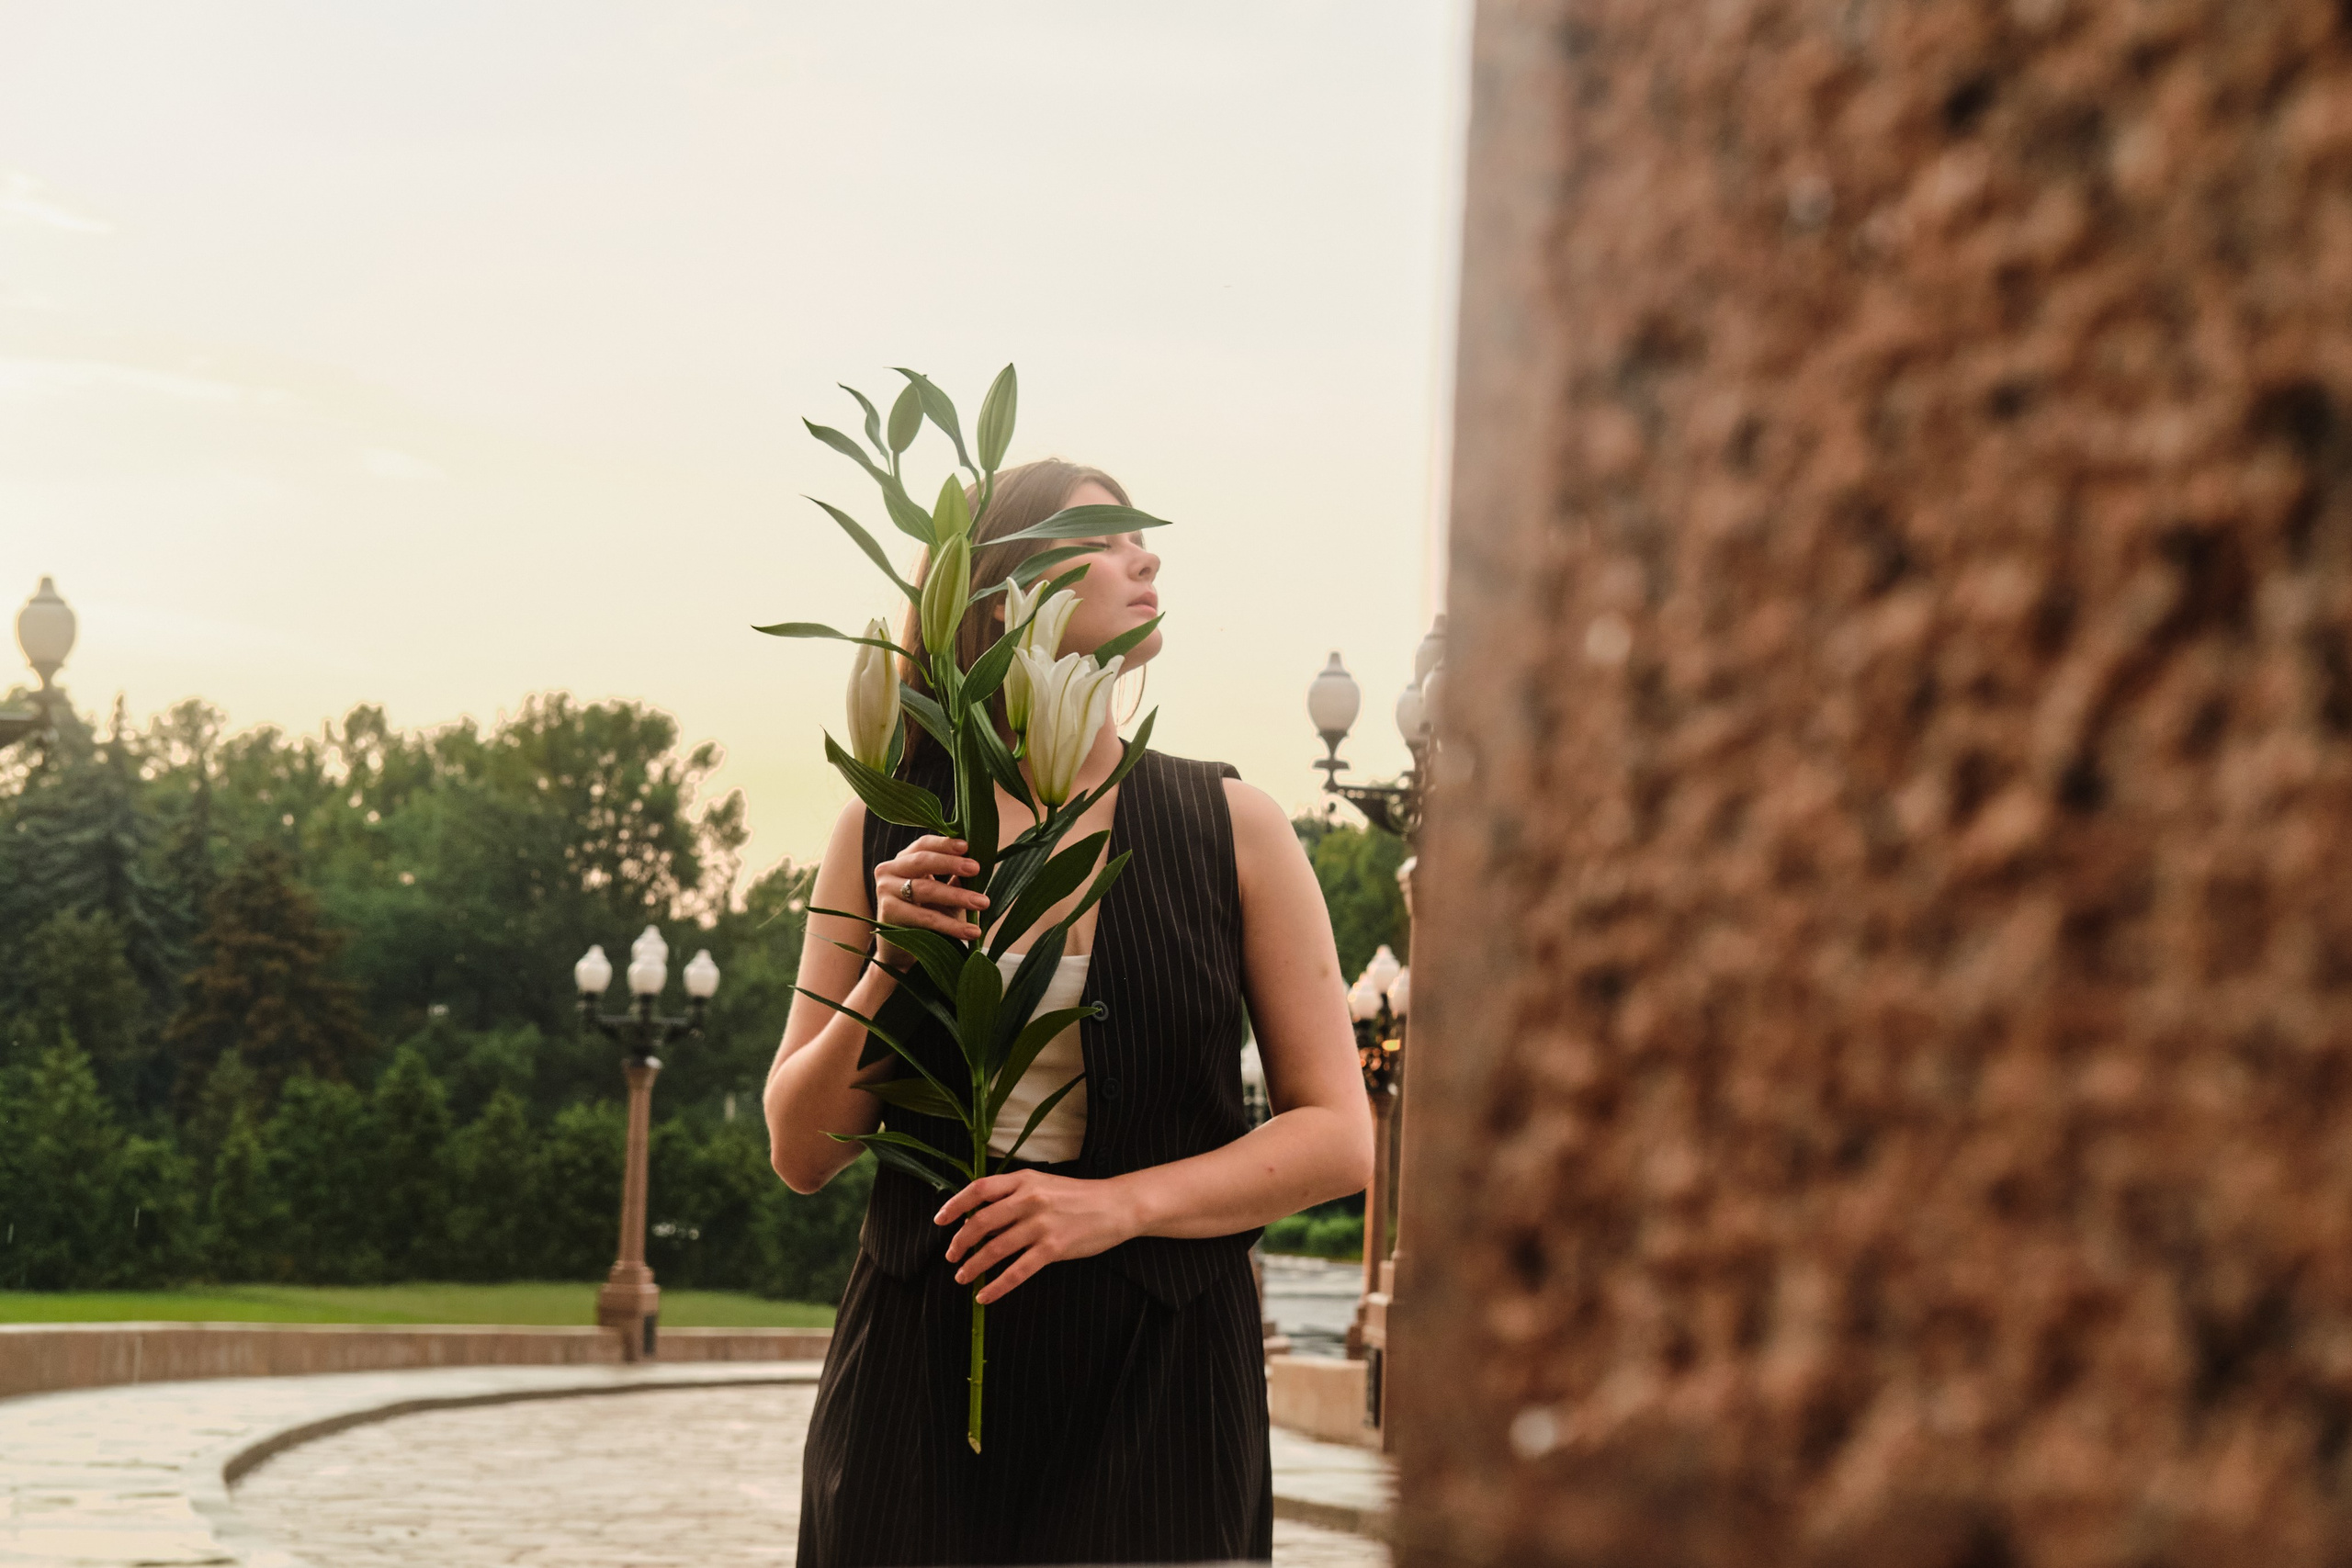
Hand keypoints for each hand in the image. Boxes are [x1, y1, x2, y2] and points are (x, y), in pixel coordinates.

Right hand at [873, 836, 987, 958]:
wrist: (902, 951)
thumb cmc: (925, 915)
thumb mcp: (942, 895)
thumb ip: (955, 879)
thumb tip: (977, 867)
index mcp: (903, 860)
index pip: (923, 845)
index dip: (944, 843)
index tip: (967, 846)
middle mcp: (889, 871)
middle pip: (922, 861)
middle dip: (951, 864)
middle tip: (977, 868)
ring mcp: (885, 891)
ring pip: (925, 889)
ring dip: (957, 896)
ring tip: (983, 903)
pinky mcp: (888, 914)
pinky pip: (925, 917)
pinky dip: (951, 925)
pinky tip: (971, 931)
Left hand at [935, 1170, 1138, 1302]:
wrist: (1116, 1205)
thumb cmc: (1078, 1196)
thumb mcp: (1043, 1185)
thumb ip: (1014, 1196)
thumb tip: (982, 1217)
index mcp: (1024, 1180)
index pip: (979, 1189)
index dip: (955, 1204)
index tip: (940, 1220)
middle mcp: (1029, 1200)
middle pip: (981, 1221)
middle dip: (960, 1242)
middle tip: (951, 1257)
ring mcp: (1041, 1225)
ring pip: (995, 1248)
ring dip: (973, 1265)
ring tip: (962, 1277)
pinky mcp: (1054, 1249)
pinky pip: (1017, 1271)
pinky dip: (997, 1286)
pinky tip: (985, 1295)